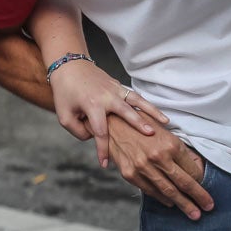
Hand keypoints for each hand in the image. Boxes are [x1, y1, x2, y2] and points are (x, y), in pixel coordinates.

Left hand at [48, 59, 168, 167]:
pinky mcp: (119, 86)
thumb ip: (78, 131)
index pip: (101, 132)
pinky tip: (158, 113)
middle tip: (150, 136)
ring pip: (137, 102)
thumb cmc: (65, 93)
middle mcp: (107, 97)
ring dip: (152, 112)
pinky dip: (147, 104)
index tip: (105, 164)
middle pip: (126, 113)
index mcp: (92, 105)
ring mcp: (115, 90)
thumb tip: (95, 138)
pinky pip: (135, 96)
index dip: (103, 150)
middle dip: (138, 125)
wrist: (69, 66)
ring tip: (166, 122)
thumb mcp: (64, 116)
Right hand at [105, 116, 212, 219]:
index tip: (206, 189)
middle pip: (184, 183)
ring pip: (168, 191)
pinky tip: (170, 203)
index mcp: (170, 144)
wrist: (111, 123)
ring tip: (193, 214)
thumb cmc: (142, 124)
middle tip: (208, 208)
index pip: (192, 170)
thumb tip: (197, 168)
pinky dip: (162, 198)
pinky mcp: (130, 174)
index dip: (201, 181)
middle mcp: (158, 157)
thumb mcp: (166, 131)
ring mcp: (143, 167)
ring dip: (183, 204)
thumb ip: (181, 150)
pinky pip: (150, 191)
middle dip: (199, 198)